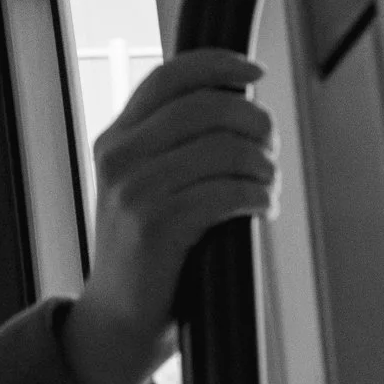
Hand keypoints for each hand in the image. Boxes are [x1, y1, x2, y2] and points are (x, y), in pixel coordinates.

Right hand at [62, 49, 276, 383]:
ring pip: (226, 149)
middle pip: (208, 107)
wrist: (116, 318)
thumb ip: (171, 145)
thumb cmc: (145, 253)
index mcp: (115, 140)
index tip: (254, 73)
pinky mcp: (157, 225)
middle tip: (268, 151)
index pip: (168, 76)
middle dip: (256, 124)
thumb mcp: (142, 186)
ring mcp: (134, 191)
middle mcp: (118, 157)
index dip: (218, 64)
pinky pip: (230, 192)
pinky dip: (259, 198)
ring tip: (266, 188)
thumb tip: (239, 106)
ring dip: (264, 168)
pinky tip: (260, 210)